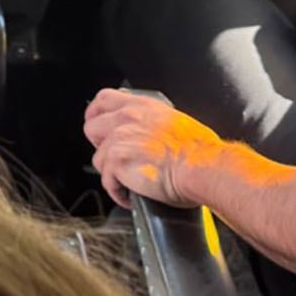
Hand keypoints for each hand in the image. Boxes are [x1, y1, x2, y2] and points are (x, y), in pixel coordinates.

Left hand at [83, 89, 225, 207]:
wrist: (204, 167)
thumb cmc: (200, 151)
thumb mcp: (176, 123)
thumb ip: (154, 125)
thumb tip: (151, 135)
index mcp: (143, 107)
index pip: (103, 100)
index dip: (97, 115)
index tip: (100, 128)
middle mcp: (128, 118)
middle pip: (91, 127)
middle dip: (99, 146)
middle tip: (115, 159)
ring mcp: (120, 138)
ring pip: (98, 158)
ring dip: (111, 173)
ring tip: (130, 182)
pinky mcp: (117, 160)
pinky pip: (106, 181)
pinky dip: (118, 192)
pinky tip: (131, 195)